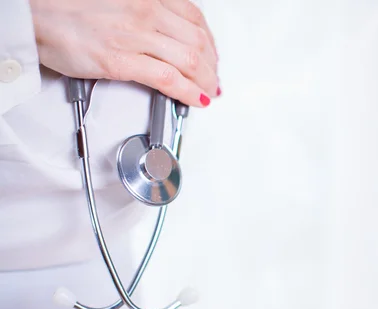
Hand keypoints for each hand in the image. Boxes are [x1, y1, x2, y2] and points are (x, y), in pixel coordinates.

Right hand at [29, 0, 219, 106]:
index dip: (210, 43)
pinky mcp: (121, 60)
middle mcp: (146, 12)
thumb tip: (166, 30)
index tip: (212, 56)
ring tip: (207, 92)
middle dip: (211, 66)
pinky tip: (194, 99)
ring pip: (189, 61)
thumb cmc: (67, 6)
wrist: (33, 12)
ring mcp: (135, 36)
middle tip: (213, 79)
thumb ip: (145, 11)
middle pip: (197, 42)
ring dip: (205, 81)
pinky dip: (188, 92)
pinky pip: (168, 79)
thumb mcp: (118, 0)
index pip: (195, 19)